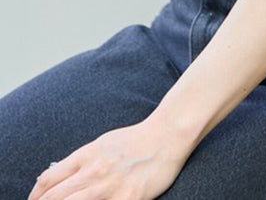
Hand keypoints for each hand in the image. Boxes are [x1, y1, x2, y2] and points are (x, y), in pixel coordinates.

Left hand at [27, 114, 191, 199]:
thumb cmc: (136, 139)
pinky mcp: (128, 199)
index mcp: (86, 155)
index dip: (35, 196)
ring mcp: (110, 187)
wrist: (166, 135)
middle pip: (55, 197)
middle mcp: (94, 171)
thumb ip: (82, 160)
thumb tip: (60, 176)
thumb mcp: (103, 143)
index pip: (49, 179)